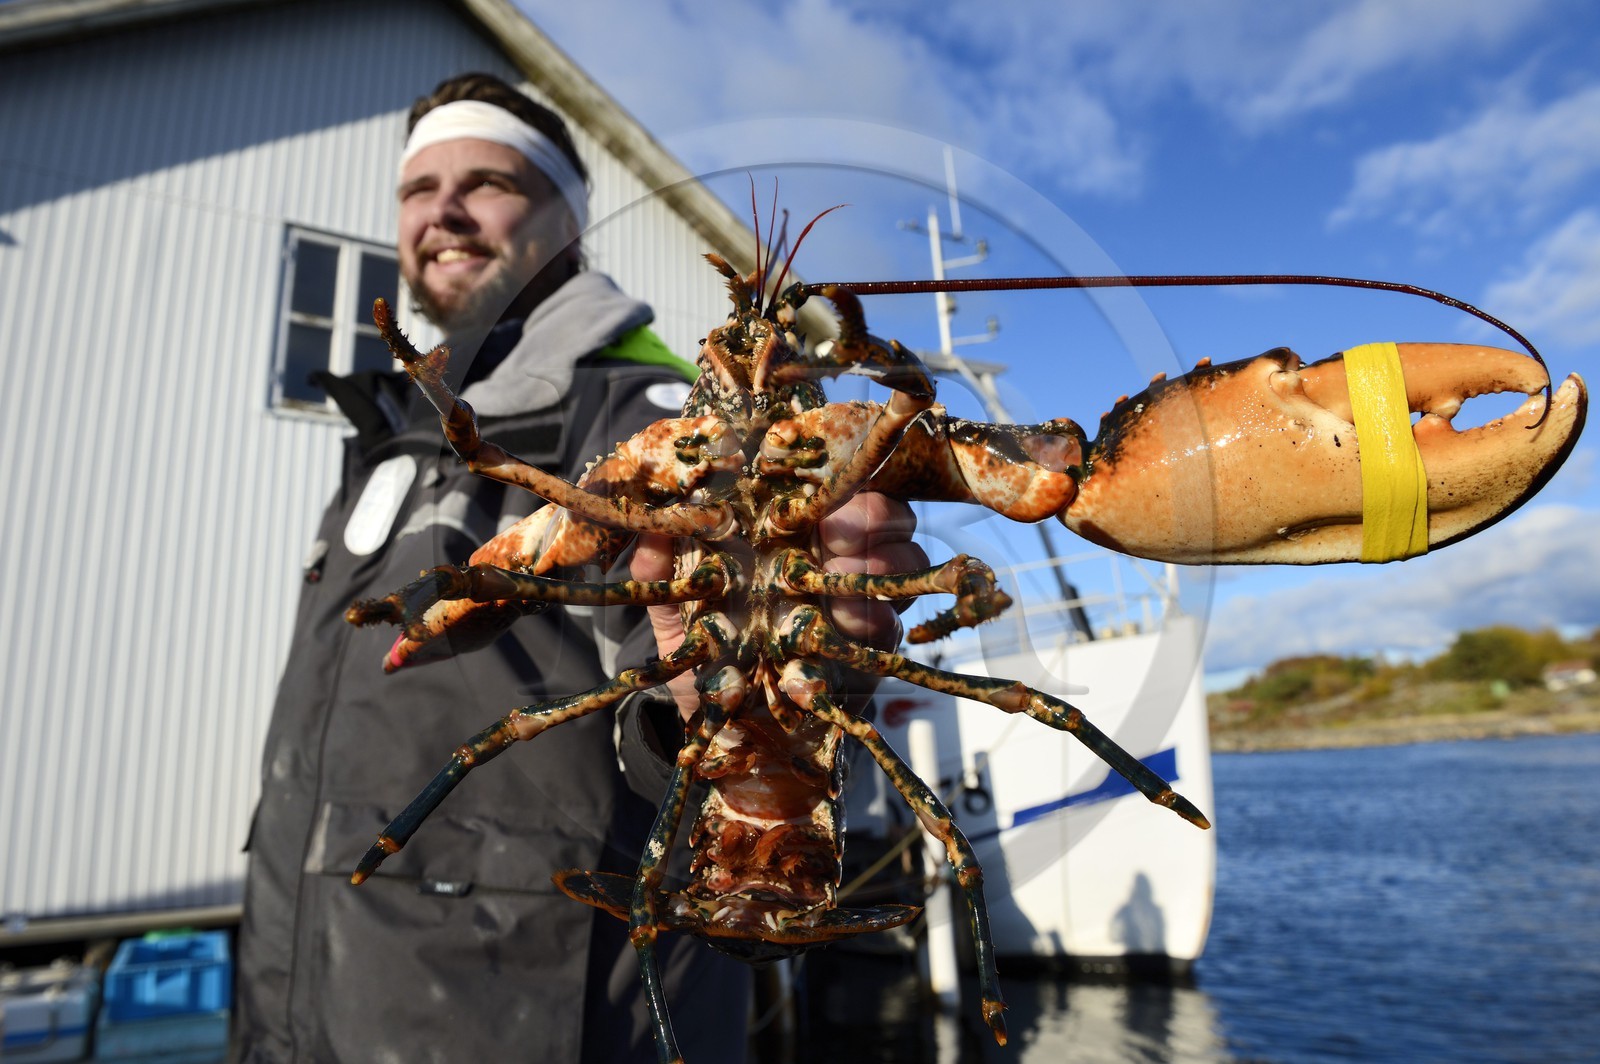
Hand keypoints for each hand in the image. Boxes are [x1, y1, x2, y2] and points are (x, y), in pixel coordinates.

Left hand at [632, 492, 925, 722]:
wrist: (729, 731)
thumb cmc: (705, 657)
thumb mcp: (673, 613)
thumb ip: (661, 571)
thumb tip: (652, 528)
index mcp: (787, 535)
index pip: (826, 488)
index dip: (831, 483)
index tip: (810, 498)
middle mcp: (831, 557)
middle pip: (882, 513)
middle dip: (872, 518)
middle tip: (838, 541)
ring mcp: (859, 598)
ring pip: (902, 559)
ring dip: (882, 565)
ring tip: (844, 584)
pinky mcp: (875, 645)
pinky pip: (895, 619)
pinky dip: (879, 618)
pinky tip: (849, 625)